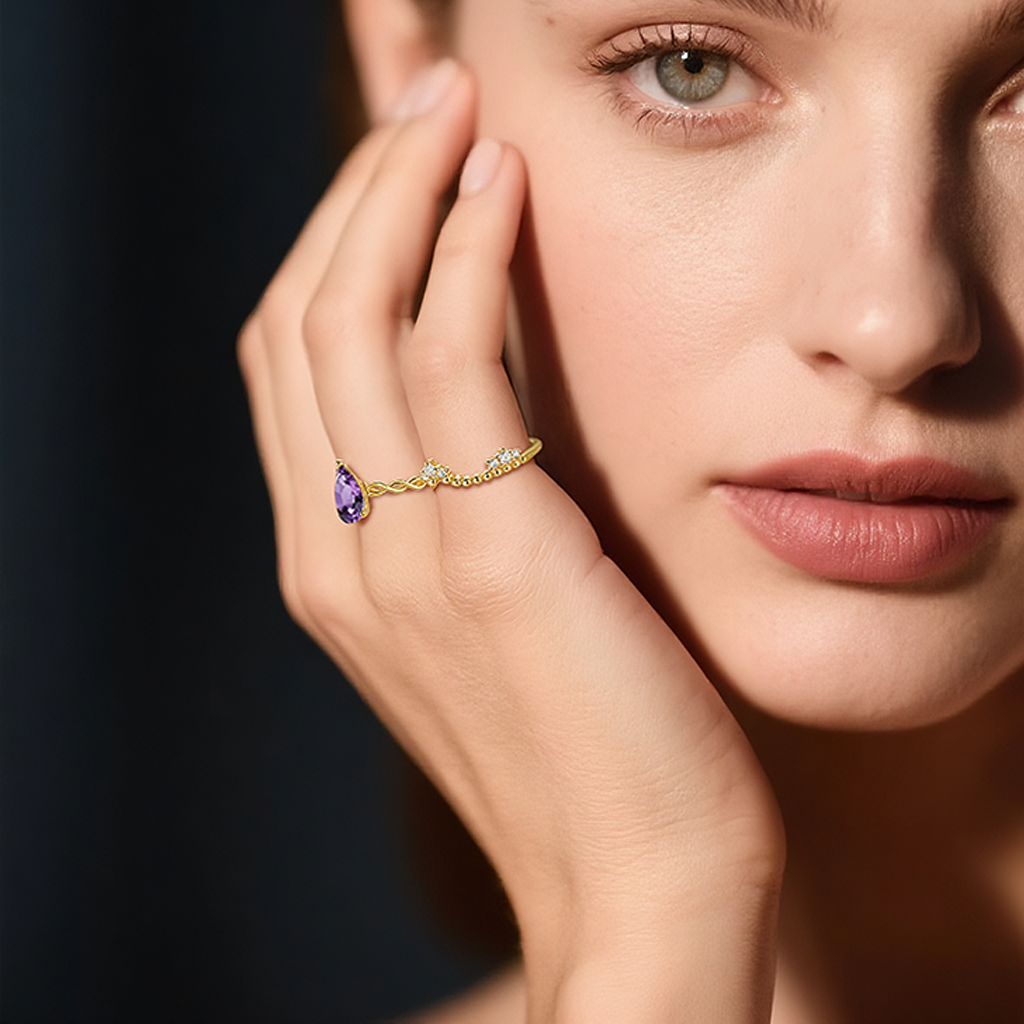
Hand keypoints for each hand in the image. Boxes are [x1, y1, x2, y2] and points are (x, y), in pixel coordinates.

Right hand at [239, 60, 782, 1022]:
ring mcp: (395, 551)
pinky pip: (446, 357)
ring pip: (349, 319)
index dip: (331, 250)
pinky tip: (500, 186)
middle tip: (421, 107)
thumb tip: (479, 402)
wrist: (639, 884)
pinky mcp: (484, 549)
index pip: (293, 370)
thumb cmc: (592, 750)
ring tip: (455, 111)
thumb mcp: (497, 621)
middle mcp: (336, 552)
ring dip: (398, 192)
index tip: (397, 173)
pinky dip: (464, 252)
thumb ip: (459, 518)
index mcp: (332, 571)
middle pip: (297, 323)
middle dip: (351, 195)